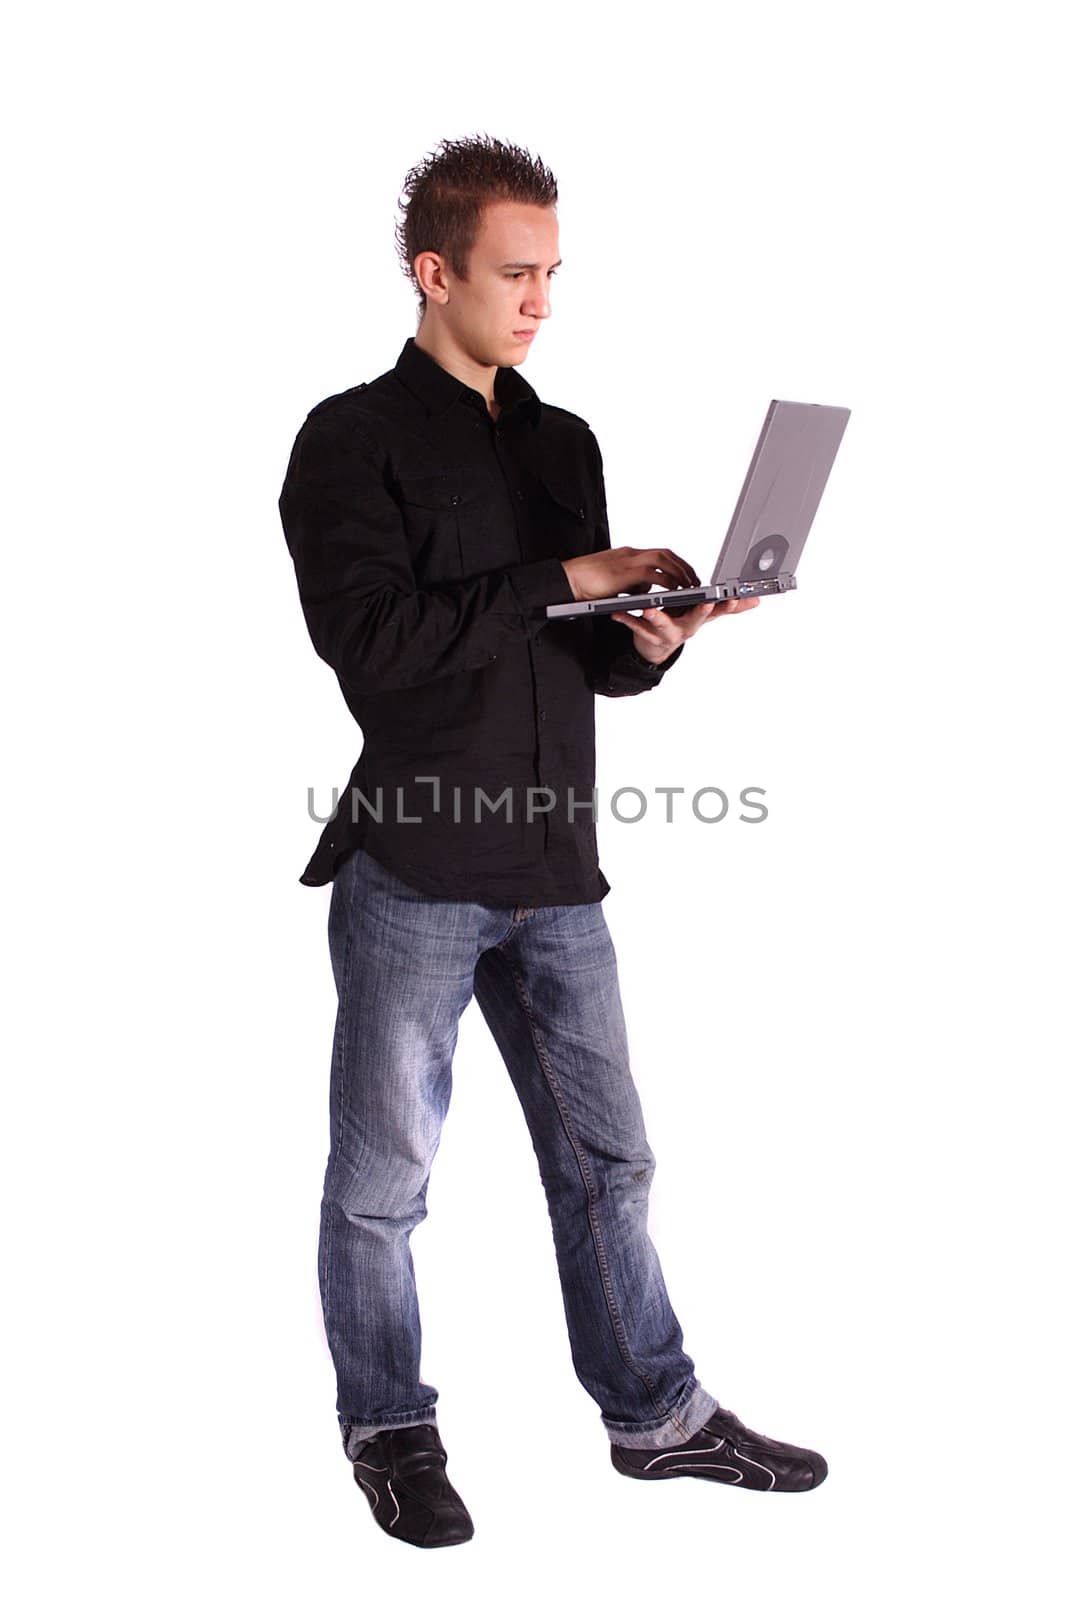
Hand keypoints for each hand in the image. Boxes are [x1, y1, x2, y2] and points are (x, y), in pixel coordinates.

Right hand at [562, 546, 700, 600]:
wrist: (568, 579)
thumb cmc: (585, 582)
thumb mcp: (614, 582)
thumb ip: (631, 583)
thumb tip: (643, 590)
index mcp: (628, 555)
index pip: (659, 553)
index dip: (676, 563)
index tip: (686, 573)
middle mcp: (631, 554)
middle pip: (666, 553)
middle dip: (683, 566)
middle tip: (695, 580)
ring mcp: (628, 561)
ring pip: (664, 560)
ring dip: (680, 573)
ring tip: (689, 587)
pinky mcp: (624, 572)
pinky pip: (653, 574)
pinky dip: (667, 582)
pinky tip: (673, 592)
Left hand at [612, 594, 760, 664]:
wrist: (656, 647)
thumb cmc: (681, 623)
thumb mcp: (706, 616)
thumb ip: (729, 608)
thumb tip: (757, 601)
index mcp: (700, 619)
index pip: (719, 611)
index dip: (729, 604)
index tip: (736, 595)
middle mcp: (686, 629)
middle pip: (696, 620)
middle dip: (702, 611)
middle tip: (707, 602)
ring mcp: (668, 635)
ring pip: (663, 626)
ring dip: (657, 617)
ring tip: (650, 609)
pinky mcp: (648, 637)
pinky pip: (636, 628)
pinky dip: (627, 619)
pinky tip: (617, 612)